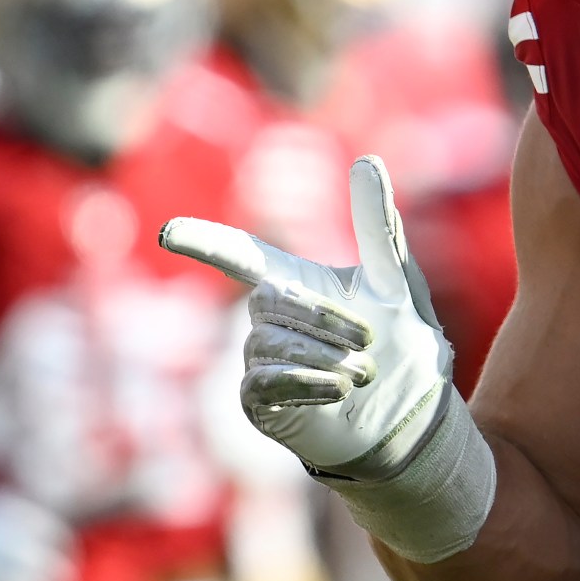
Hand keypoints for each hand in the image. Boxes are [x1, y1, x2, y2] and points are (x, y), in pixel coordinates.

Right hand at [159, 156, 454, 479]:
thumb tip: (367, 160)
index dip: (206, 242)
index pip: (242, 254)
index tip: (169, 233)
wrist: (410, 419)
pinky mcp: (260, 402)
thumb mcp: (400, 283)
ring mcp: (259, 361)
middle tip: (372, 343)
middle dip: (326, 319)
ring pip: (270, 343)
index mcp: (296, 283)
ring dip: (325, 356)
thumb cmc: (402, 347)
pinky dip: (307, 382)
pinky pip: (265, 382)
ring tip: (364, 373)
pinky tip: (339, 390)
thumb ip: (379, 226)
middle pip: (270, 299)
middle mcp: (268, 319)